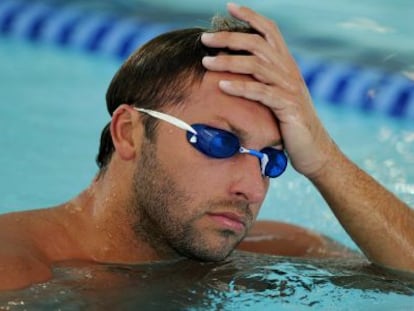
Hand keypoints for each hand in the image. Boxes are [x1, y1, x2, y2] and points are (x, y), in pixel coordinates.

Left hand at [201, 3, 337, 177]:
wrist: (313, 148)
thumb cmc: (289, 122)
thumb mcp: (277, 94)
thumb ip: (263, 79)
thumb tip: (237, 69)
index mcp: (286, 64)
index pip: (269, 30)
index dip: (251, 16)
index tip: (229, 7)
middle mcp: (288, 70)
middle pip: (257, 43)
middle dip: (229, 37)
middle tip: (204, 38)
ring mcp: (289, 87)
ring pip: (256, 65)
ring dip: (228, 61)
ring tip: (206, 62)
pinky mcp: (287, 106)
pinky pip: (260, 92)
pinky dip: (240, 87)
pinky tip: (222, 86)